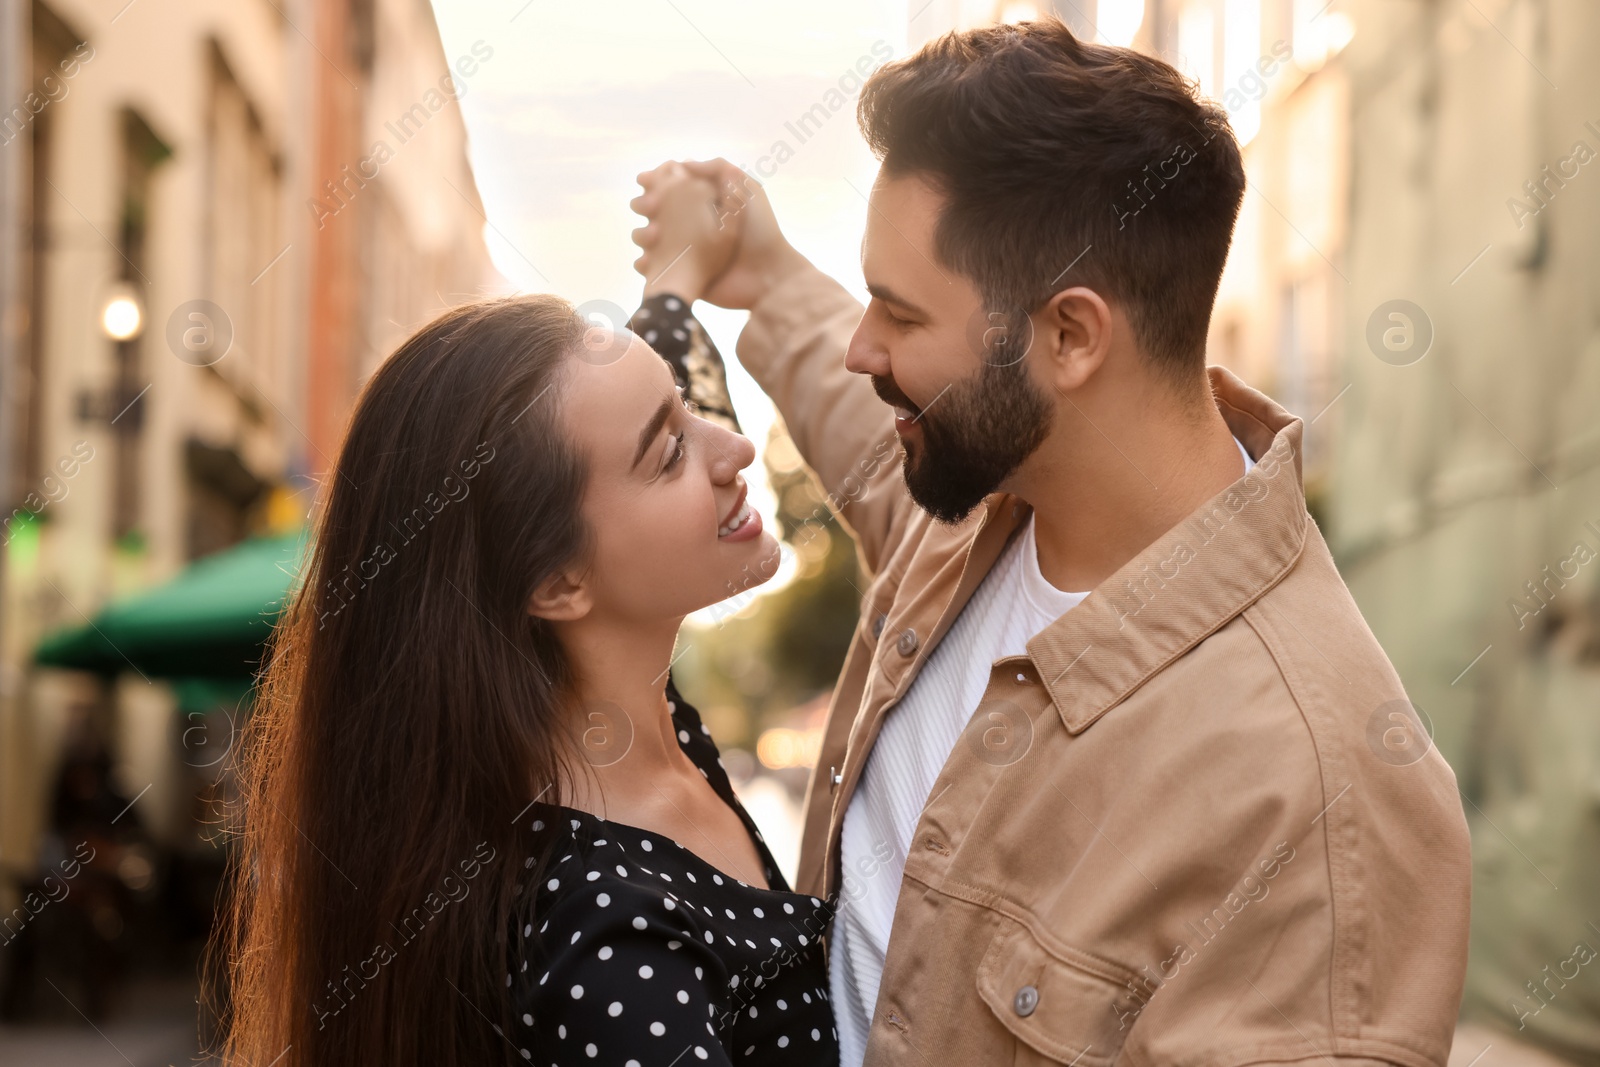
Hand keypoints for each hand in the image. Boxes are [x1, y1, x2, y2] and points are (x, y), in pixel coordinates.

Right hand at [636, 158, 810, 310]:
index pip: (672, 187)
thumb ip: (719, 169)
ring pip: (650, 238)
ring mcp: (686, 250)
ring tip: (654, 235)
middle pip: (656, 210)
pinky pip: (654, 267)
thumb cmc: (761, 230)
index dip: (656, 182)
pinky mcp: (684, 274)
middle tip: (650, 208)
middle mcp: (693, 225)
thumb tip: (682, 163)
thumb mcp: (746, 188)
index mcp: (706, 203)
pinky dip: (646, 262)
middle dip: (645, 205)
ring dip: (643, 234)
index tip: (643, 180)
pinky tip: (649, 259)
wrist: (766, 275)